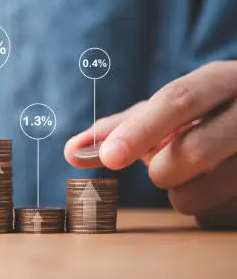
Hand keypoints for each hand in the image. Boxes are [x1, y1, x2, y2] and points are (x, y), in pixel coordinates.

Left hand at [65, 61, 236, 227]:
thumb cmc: (205, 115)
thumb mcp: (168, 112)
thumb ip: (120, 128)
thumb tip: (71, 151)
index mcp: (219, 80)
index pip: (177, 101)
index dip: (139, 131)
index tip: (109, 157)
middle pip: (194, 150)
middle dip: (163, 170)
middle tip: (160, 170)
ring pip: (210, 189)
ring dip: (186, 195)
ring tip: (194, 176)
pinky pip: (226, 212)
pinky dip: (209, 209)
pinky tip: (218, 189)